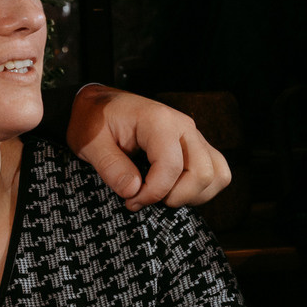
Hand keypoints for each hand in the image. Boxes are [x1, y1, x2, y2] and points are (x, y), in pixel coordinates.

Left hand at [66, 84, 232, 208]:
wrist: (99, 105)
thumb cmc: (94, 120)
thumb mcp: (90, 142)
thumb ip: (111, 166)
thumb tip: (134, 190)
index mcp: (157, 120)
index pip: (171, 166)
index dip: (153, 192)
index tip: (130, 201)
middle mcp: (182, 125)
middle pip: (202, 173)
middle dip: (175, 197)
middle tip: (146, 199)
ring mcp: (192, 135)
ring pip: (216, 173)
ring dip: (193, 194)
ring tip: (163, 196)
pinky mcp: (195, 145)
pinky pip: (216, 170)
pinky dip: (202, 188)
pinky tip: (176, 190)